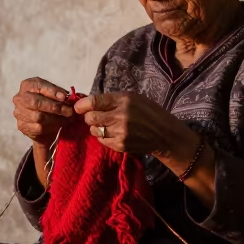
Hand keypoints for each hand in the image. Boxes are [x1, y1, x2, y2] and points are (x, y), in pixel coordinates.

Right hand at [12, 77, 74, 144]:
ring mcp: (19, 113)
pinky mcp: (22, 126)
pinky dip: (52, 128)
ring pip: (39, 117)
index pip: (38, 86)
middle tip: (69, 111)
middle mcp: (20, 98)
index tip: (64, 97)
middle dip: (55, 107)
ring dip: (56, 119)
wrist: (41, 122)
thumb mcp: (54, 94)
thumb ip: (60, 94)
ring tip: (67, 119)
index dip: (52, 91)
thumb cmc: (49, 103)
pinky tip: (59, 126)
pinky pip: (39, 128)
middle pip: (36, 103)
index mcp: (28, 85)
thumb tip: (69, 98)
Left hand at [74, 92, 200, 163]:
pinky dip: (103, 136)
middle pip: (90, 118)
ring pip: (94, 130)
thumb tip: (87, 102)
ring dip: (96, 127)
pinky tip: (113, 133)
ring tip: (107, 125)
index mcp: (124, 101)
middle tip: (96, 116)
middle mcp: (120, 116)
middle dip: (89, 117)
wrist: (164, 134)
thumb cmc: (148, 112)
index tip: (78, 107)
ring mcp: (120, 133)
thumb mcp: (133, 98)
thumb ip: (111, 99)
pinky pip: (101, 140)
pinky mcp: (120, 145)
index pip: (94, 101)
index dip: (82, 105)